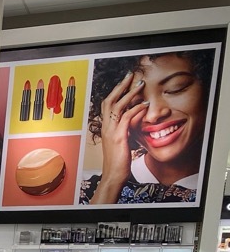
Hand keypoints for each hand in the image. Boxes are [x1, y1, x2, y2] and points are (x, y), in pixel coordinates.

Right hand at [92, 72, 147, 203]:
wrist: (114, 176)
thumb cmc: (119, 161)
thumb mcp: (124, 140)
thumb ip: (129, 126)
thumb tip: (138, 114)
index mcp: (106, 128)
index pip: (107, 105)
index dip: (115, 92)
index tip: (126, 82)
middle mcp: (106, 127)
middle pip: (109, 100)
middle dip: (120, 87)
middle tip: (130, 76)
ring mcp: (111, 131)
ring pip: (117, 106)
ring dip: (130, 94)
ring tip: (140, 85)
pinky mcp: (119, 136)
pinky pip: (127, 117)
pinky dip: (136, 109)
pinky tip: (145, 104)